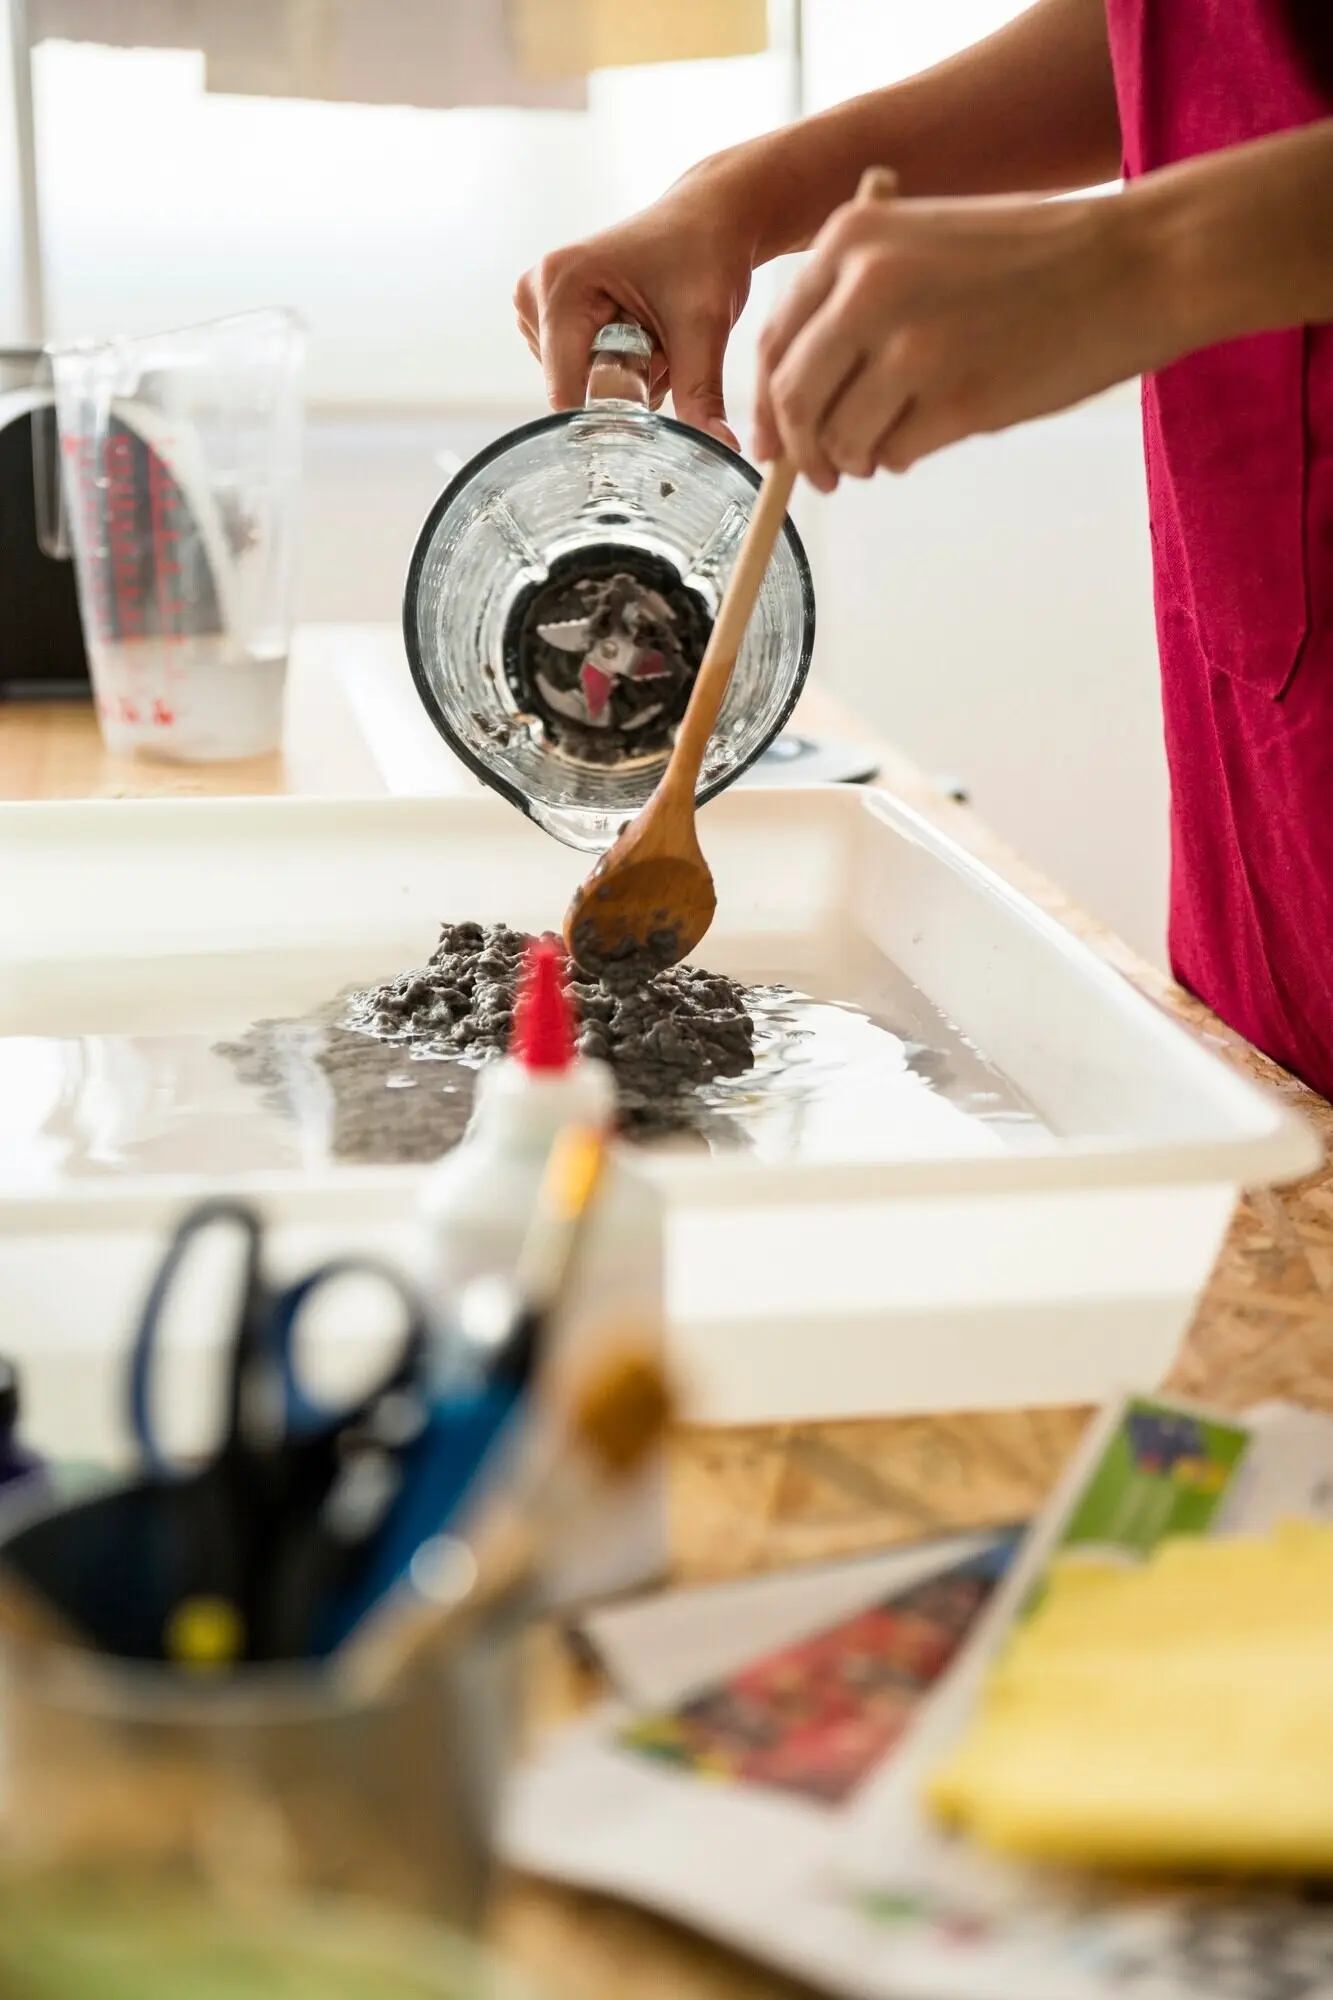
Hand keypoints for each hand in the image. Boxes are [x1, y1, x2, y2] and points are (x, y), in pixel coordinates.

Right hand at [514, 164, 758, 447]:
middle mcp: (535, 291)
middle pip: (571, 389)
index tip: (647, 418)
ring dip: (620, 376)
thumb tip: (722, 452)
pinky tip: (635, 331)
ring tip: (650, 332)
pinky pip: (576, 370)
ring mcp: (534, 302)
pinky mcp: (544, 313)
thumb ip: (702, 395)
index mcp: (561, 285)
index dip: (606, 419)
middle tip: (662, 344)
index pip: (566, 390)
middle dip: (621, 387)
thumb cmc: (705, 255)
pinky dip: (611, 365)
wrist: (707, 218)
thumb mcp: (704, 328)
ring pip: (576, 384)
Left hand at [752, 184, 1172, 487]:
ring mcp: (912, 346)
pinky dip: (901, 458)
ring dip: (855, 459)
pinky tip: (934, 432)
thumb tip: (789, 400)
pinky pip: (893, 455)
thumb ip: (853, 298)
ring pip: (840, 438)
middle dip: (800, 450)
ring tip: (887, 446)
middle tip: (820, 475)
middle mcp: (869, 288)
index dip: (766, 404)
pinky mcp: (956, 400)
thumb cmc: (1032, 259)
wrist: (1134, 262)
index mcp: (851, 239)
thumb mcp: (924, 239)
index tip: (772, 443)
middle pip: (794, 399)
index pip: (773, 342)